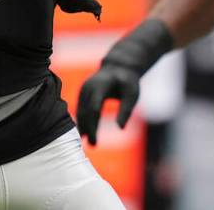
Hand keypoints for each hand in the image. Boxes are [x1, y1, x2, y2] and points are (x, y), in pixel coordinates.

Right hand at [76, 19, 173, 145]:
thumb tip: (121, 128)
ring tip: (89, 142)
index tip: (95, 140)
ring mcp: (83, 89)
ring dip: (83, 126)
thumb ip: (126, 110)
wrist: (119, 67)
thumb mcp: (132, 95)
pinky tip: (84, 132)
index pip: (93, 108)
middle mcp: (88, 86)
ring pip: (80, 110)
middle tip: (92, 146)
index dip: (93, 126)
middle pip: (85, 111)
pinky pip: (80, 108)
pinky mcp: (83, 92)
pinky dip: (82, 120)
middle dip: (87, 128)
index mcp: (100, 85)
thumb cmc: (128, 82)